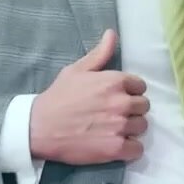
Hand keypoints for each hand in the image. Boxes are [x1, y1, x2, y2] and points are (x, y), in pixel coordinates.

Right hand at [30, 30, 148, 164]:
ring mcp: (120, 126)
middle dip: (132, 110)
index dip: (130, 92)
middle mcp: (121, 103)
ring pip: (142, 127)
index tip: (117, 98)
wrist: (39, 128)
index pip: (140, 86)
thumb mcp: (76, 70)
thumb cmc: (58, 98)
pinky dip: (130, 149)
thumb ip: (99, 54)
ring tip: (113, 129)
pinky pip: (137, 149)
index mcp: (114, 82)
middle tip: (114, 115)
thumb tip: (112, 34)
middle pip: (144, 107)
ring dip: (131, 129)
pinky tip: (115, 144)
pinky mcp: (116, 148)